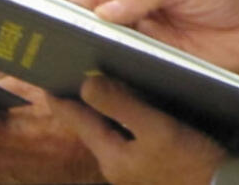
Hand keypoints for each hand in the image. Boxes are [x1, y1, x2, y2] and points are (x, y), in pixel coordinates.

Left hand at [49, 75, 225, 184]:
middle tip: (72, 70)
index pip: (77, 120)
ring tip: (100, 79)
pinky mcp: (151, 165)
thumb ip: (121, 105)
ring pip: (110, 130)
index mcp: (112, 156)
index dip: (61, 98)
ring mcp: (134, 168)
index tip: (46, 77)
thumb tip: (87, 83)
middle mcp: (117, 164)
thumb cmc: (192, 161)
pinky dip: (124, 116)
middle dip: (81, 100)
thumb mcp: (157, 129)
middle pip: (91, 125)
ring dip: (104, 107)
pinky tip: (133, 102)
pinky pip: (128, 135)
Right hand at [70, 0, 238, 79]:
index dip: (73, 7)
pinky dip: (121, 82)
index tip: (50, 21)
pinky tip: (108, 87)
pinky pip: (136, 78)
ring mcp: (149, 48)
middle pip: (97, 29)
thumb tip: (102, 12)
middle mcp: (137, 19)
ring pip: (111, 56)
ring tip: (72, 71)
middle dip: (76, 37)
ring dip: (95, 62)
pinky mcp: (163, 73)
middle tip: (54, 50)